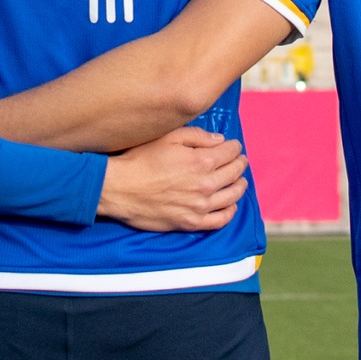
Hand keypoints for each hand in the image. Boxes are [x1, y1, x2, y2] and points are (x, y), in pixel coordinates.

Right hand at [97, 128, 248, 231]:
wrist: (120, 189)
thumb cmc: (141, 160)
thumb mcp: (168, 137)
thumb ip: (198, 136)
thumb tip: (220, 140)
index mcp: (202, 161)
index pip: (230, 151)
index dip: (234, 146)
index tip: (234, 146)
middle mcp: (206, 184)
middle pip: (235, 172)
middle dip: (240, 163)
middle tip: (240, 160)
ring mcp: (200, 206)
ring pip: (233, 195)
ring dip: (240, 185)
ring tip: (240, 180)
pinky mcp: (191, 223)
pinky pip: (221, 220)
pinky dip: (230, 211)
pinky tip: (230, 205)